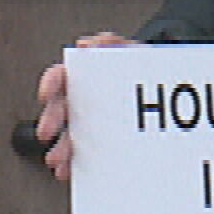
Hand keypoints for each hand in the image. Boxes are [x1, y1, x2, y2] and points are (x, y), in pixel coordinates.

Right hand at [34, 32, 137, 181]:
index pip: (60, 77)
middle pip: (59, 110)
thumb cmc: (142, 75)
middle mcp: (82, 102)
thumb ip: (114, 44)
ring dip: (60, 147)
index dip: (50, 84)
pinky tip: (69, 170)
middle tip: (46, 131)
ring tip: (57, 159)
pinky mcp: (98, 146)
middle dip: (51, 121)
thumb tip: (91, 42)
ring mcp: (88, 125)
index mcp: (86, 80)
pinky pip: (81, 156)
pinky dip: (73, 164)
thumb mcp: (133, 54)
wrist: (167, 101)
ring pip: (67, 135)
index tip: (46, 94)